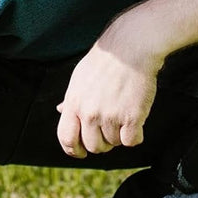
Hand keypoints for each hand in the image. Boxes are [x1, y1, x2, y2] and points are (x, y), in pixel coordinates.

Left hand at [57, 13, 163, 157]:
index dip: (73, 150)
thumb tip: (60, 110)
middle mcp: (89, 113)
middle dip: (102, 142)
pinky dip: (135, 135)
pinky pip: (131, 141)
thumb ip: (72, 99)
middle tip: (111, 128)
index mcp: (74, 103)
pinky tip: (137, 120)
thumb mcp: (80, 77)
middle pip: (93, 146)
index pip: (66, 138)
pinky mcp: (131, 117)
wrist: (132, 45)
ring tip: (124, 111)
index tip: (81, 152)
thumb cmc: (106, 61)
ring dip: (120, 133)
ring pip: (114, 142)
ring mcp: (109, 116)